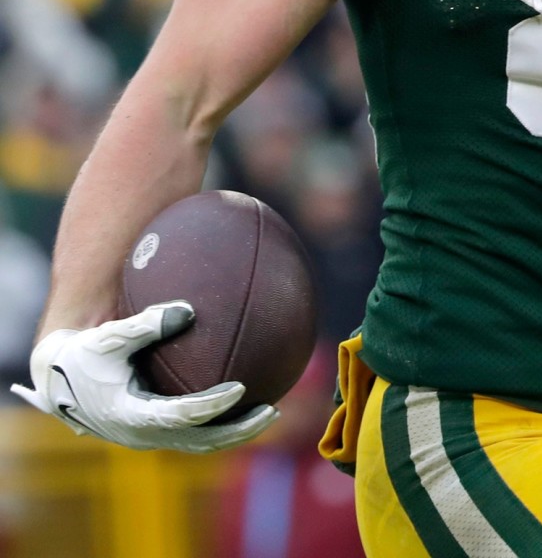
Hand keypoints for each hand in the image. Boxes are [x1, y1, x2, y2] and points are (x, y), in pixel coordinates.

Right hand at [10, 301, 278, 451]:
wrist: (58, 382)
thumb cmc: (84, 355)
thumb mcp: (108, 337)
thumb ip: (146, 324)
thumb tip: (189, 309)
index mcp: (132, 416)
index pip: (181, 416)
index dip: (211, 405)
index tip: (240, 387)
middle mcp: (144, 434)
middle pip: (201, 441)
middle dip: (238, 430)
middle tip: (272, 409)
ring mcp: (150, 437)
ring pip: (201, 443)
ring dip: (236, 431)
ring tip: (271, 410)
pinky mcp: (155, 430)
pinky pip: (195, 433)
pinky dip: (221, 423)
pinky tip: (245, 400)